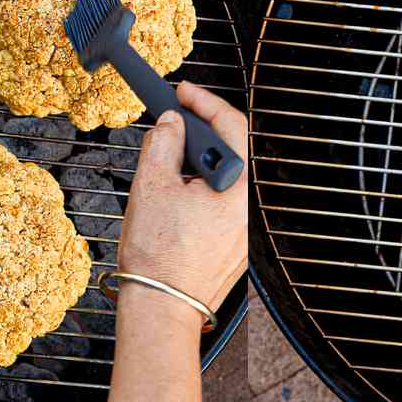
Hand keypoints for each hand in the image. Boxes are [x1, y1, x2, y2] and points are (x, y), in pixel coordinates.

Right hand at [117, 82, 246, 313]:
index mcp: (238, 188)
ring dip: (197, 163)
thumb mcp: (151, 185)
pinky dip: (201, 189)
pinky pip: (222, 203)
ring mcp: (246, 229)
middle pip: (229, 151)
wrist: (160, 308)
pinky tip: (176, 196)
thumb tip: (171, 122)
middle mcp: (250, 209)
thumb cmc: (158, 257)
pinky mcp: (236, 244)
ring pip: (224, 178)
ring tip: (167, 163)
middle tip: (172, 122)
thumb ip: (163, 142)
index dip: (203, 101)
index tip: (183, 92)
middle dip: (198, 132)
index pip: (230, 125)